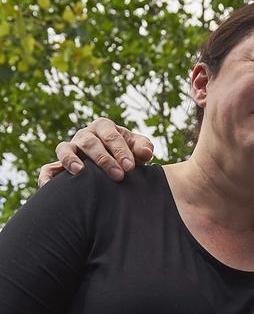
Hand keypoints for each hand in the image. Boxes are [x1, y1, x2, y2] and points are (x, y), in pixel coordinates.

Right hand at [38, 119, 153, 186]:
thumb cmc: (128, 154)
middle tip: (119, 176)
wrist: (117, 163)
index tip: (130, 167)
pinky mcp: (61, 165)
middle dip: (104, 159)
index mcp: (104, 127)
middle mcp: (85, 135)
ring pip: (65, 149)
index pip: (111, 135)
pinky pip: (49, 169)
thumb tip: (146, 153)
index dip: (120, 150)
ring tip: (80, 171)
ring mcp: (71, 148)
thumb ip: (143, 148)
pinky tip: (49, 187)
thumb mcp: (138, 149)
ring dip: (71, 159)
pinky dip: (47, 176)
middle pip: (90, 143)